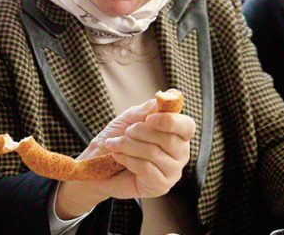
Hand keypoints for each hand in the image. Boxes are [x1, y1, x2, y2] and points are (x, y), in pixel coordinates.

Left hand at [55, 99, 195, 217]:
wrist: (96, 164)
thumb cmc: (116, 139)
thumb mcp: (129, 119)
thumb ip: (146, 109)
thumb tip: (164, 96)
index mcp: (176, 134)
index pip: (187, 126)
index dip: (170, 121)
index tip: (149, 119)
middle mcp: (180, 153)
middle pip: (169, 139)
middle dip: (140, 132)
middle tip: (125, 132)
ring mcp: (172, 171)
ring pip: (154, 153)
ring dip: (128, 146)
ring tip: (115, 145)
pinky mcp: (161, 186)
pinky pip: (146, 168)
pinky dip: (127, 159)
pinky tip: (118, 158)